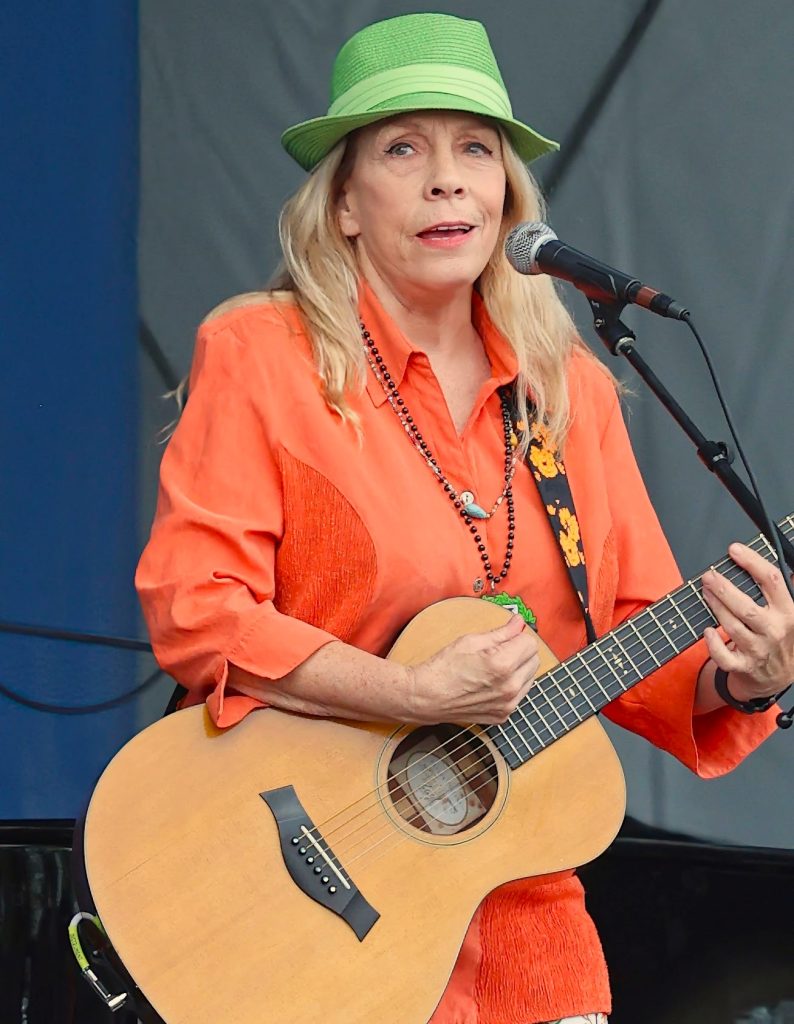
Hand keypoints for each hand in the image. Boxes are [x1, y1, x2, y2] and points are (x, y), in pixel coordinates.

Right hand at [406, 614, 539, 724]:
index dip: (518, 636)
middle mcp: (509, 687)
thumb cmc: (443, 668)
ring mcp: (507, 704)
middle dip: (521, 651)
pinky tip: (492, 682)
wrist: (427, 697)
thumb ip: (501, 633)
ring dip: (518, 669)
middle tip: (501, 649)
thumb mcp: (471, 641)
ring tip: (495, 667)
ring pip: (529, 678)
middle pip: (534, 660)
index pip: (530, 643)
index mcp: (502, 664)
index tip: (508, 635)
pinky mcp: (503, 715)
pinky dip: (511, 686)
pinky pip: (519, 695)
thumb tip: (518, 623)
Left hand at [701, 542, 793, 701]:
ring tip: (705, 591)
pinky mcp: (744, 666)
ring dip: (715, 607)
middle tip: (709, 575)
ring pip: (732, 626)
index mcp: (788, 611)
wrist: (780, 675)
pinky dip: (713, 644)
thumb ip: (776, 590)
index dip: (752, 562)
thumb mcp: (788, 611)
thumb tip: (755, 561)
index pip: (771, 580)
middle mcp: (774, 630)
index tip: (734, 550)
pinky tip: (707, 630)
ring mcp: (759, 650)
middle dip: (724, 588)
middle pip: (746, 606)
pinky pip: (725, 657)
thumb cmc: (779, 636)